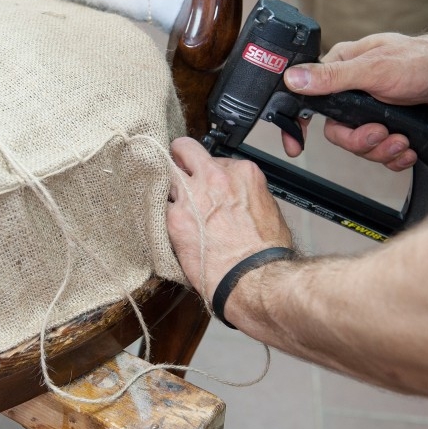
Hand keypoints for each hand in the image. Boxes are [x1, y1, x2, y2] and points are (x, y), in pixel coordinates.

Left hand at [166, 137, 292, 301]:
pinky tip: (167, 224)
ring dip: (169, 189)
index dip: (208, 173)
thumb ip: (245, 195)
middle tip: (177, 171)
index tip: (205, 183)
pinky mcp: (175, 218)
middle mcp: (215, 178)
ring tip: (174, 204)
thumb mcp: (268, 210)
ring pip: (167, 176)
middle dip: (180, 159)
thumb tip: (235, 198)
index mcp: (242, 173)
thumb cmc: (266, 253)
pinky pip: (159, 207)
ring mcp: (192, 195)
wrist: (254, 278)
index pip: (215, 159)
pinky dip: (162, 214)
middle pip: (185, 150)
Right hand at [280, 32, 427, 170]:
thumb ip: (332, 77)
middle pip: (337, 131)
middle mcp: (353, 89)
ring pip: (360, 144)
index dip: (298, 124)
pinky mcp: (391, 124)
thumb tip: (293, 78)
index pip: (308, 98)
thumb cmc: (424, 62)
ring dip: (381, 150)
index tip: (296, 146)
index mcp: (341, 68)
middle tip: (379, 135)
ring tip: (401, 141)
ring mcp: (372, 109)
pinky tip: (408, 147)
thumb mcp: (373, 70)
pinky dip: (394, 155)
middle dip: (359, 141)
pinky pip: (380, 151)